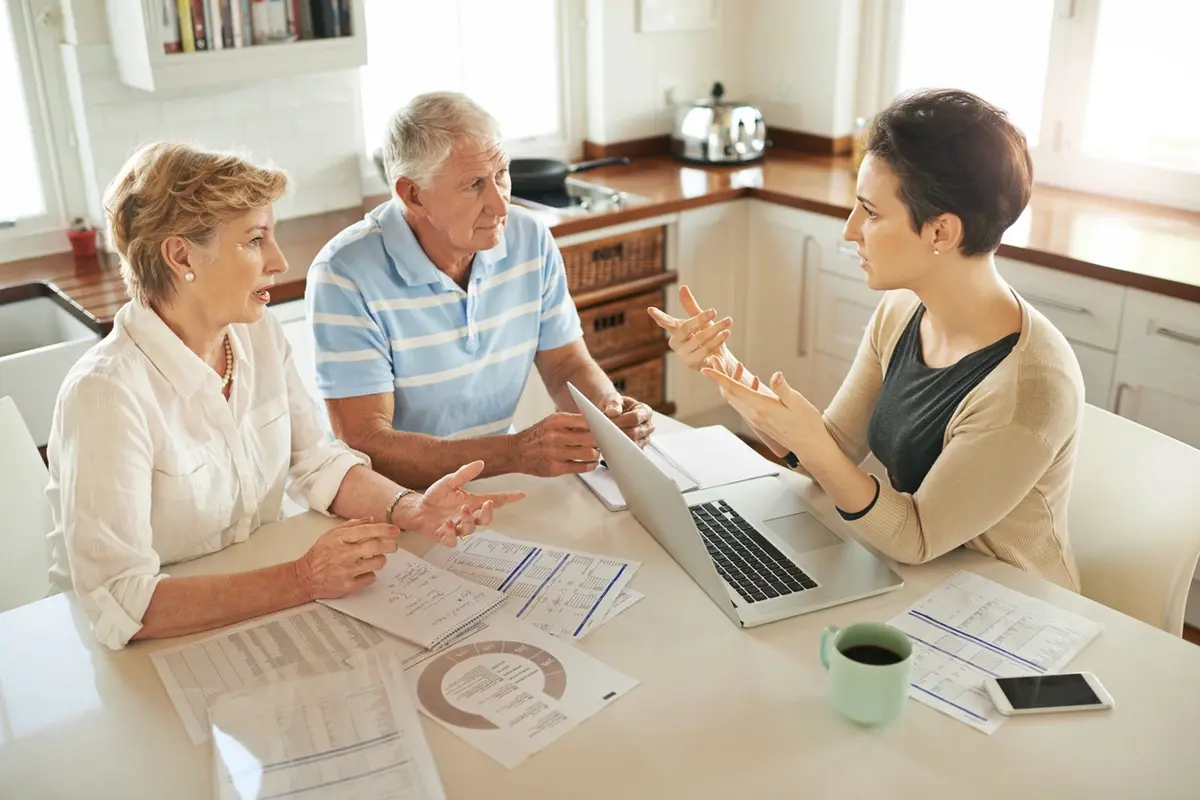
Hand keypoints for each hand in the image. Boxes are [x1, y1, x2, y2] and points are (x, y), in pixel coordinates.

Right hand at [296, 518, 399, 599]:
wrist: (305, 577)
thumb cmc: (319, 555)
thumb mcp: (331, 534)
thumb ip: (351, 526)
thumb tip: (371, 520)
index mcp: (339, 539)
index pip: (366, 531)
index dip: (383, 529)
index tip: (395, 530)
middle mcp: (343, 554)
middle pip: (375, 546)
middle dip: (389, 545)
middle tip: (393, 546)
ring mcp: (346, 571)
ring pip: (376, 563)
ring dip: (381, 560)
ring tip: (376, 558)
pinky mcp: (348, 586)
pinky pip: (370, 578)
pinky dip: (370, 574)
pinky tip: (364, 571)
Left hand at [403, 460, 525, 545]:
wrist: (417, 508)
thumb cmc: (436, 496)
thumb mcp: (449, 481)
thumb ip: (464, 474)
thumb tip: (480, 463)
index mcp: (473, 503)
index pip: (494, 501)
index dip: (508, 498)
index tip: (521, 494)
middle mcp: (468, 516)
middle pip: (485, 520)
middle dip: (489, 513)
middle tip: (487, 504)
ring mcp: (457, 528)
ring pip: (470, 530)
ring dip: (469, 520)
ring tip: (463, 509)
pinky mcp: (445, 536)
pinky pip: (452, 539)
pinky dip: (450, 533)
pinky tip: (447, 524)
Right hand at [512, 412, 601, 476]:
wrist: (515, 451)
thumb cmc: (536, 436)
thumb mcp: (551, 422)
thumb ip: (571, 421)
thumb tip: (595, 423)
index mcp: (556, 421)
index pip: (586, 421)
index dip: (599, 425)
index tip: (605, 428)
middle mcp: (556, 436)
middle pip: (590, 438)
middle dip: (600, 441)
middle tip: (602, 442)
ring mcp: (555, 453)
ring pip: (588, 453)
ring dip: (595, 454)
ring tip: (595, 453)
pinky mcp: (555, 468)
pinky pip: (580, 467)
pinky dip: (589, 466)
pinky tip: (591, 463)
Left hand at [601, 395, 654, 447]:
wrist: (611, 414)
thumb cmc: (615, 406)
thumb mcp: (613, 398)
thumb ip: (613, 402)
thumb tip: (613, 412)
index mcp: (645, 411)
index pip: (636, 418)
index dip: (622, 420)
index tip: (609, 420)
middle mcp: (647, 425)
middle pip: (635, 433)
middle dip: (618, 431)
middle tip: (605, 429)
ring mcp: (644, 438)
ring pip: (632, 444)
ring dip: (618, 440)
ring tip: (607, 434)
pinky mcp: (637, 448)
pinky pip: (630, 452)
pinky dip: (619, 448)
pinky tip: (611, 443)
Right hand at [648, 285, 740, 376]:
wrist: (720, 358)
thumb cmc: (707, 336)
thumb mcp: (700, 320)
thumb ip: (690, 306)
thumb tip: (682, 287)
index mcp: (675, 331)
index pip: (666, 322)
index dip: (659, 316)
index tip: (650, 309)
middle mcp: (676, 344)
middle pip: (686, 329)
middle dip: (701, 320)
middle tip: (714, 311)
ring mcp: (683, 355)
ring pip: (699, 340)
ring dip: (715, 330)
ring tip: (727, 322)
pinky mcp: (693, 365)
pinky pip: (706, 351)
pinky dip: (717, 342)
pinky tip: (725, 334)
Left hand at [701, 368, 822, 455]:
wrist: (809, 445)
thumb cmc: (806, 423)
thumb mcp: (797, 403)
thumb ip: (783, 389)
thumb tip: (775, 375)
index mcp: (760, 407)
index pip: (734, 390)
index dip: (718, 378)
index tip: (705, 369)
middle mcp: (753, 414)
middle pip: (728, 393)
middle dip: (719, 376)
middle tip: (714, 359)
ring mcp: (755, 419)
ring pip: (734, 399)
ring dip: (729, 382)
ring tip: (732, 366)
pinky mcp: (759, 421)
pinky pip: (743, 403)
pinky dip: (742, 390)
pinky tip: (754, 381)